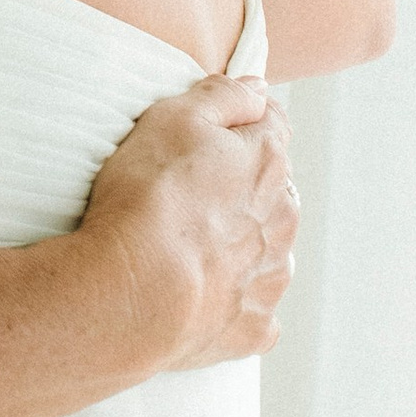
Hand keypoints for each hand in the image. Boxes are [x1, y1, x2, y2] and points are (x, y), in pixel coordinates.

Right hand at [78, 76, 296, 370]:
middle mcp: (283, 219)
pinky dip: (233, 302)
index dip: (242, 121)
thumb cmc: (147, 200)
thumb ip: (222, 97)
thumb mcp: (173, 118)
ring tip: (188, 247)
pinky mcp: (253, 327)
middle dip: (243, 186)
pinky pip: (254, 310)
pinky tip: (199, 296)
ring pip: (269, 249)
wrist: (133, 295)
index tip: (211, 131)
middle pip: (273, 189)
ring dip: (243, 244)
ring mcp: (270, 276)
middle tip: (188, 193)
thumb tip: (258, 89)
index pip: (273, 124)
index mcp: (269, 163)